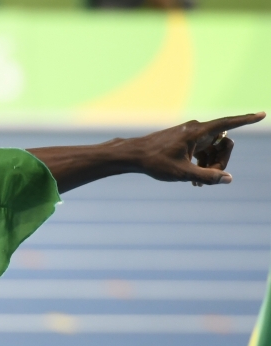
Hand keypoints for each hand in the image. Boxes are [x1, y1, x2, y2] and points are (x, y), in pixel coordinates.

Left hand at [131, 112, 264, 185]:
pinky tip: (195, 181)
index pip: (228, 123)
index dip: (247, 120)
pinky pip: (203, 151)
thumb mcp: (182, 173)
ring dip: (212, 166)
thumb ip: (206, 176)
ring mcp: (191, 135)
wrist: (133, 156)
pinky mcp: (185, 141)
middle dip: (222, 161)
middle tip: (210, 178)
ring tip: (199, 184)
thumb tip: (228, 179)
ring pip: (213, 149)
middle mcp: (196, 130)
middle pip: (223, 143)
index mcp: (198, 132)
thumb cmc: (155, 162)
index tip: (262, 115)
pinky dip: (203, 164)